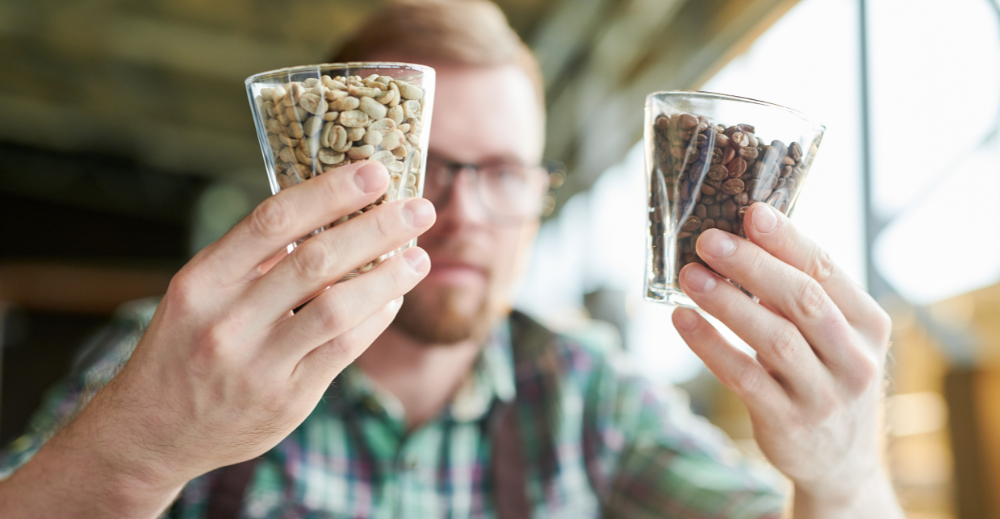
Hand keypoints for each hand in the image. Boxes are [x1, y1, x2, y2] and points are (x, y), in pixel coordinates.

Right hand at [4, 161, 435, 515]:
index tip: (374, 172)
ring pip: (338, 307)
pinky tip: (393, 299)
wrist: (153, 432)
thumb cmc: (185, 347)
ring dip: (388, 276)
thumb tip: (329, 212)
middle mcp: (227, 321)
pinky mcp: (286, 400)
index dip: (330, 191)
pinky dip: (375, 319)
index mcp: (202, 281)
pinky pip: (344, 350)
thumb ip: (254, 259)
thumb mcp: (198, 295)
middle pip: (317, 259)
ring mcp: (257, 364)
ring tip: (420, 257)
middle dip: (377, 227)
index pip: (273, 220)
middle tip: (419, 207)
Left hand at [671, 203, 901, 517]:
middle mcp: (853, 358)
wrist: (841, 463)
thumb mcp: (833, 337)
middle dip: (752, 266)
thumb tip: (744, 234)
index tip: (751, 212)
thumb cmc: (826, 378)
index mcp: (867, 324)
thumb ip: (802, 294)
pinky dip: (710, 345)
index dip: (787, 240)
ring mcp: (822, 394)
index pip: (827, 271)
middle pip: (802, 301)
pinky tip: (682, 320)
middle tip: (709, 240)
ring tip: (689, 275)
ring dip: (727, 303)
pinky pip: (743, 377)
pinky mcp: (787, 422)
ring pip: (773, 339)